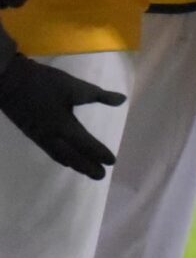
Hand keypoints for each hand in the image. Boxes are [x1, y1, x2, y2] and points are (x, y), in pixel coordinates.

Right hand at [0, 52, 122, 178]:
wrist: (9, 80)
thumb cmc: (44, 83)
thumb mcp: (75, 87)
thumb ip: (99, 95)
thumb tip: (122, 100)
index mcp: (63, 126)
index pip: (86, 144)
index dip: (99, 153)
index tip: (112, 162)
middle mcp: (51, 137)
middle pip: (72, 157)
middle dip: (87, 167)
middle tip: (101, 176)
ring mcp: (39, 136)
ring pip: (60, 156)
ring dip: (75, 165)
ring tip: (87, 171)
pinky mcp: (31, 132)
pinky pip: (50, 151)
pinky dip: (61, 158)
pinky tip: (64, 159)